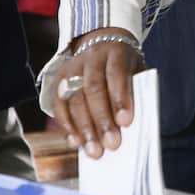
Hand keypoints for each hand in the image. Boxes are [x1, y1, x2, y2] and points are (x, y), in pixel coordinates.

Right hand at [53, 33, 143, 158]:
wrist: (103, 43)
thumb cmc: (124, 67)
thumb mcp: (136, 71)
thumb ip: (135, 92)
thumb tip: (129, 126)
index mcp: (116, 52)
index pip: (117, 74)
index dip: (120, 98)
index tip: (126, 122)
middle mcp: (92, 58)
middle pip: (93, 89)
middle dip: (102, 119)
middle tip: (111, 144)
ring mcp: (73, 68)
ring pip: (74, 99)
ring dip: (84, 128)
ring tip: (94, 150)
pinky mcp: (59, 80)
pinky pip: (59, 105)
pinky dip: (67, 125)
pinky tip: (76, 141)